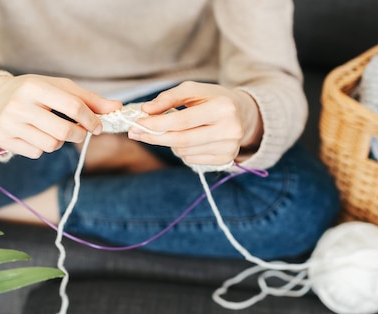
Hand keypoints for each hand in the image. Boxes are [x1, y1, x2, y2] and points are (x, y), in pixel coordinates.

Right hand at [0, 74, 121, 157]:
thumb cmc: (36, 92)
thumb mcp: (60, 88)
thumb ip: (89, 99)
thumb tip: (117, 107)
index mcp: (34, 87)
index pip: (73, 106)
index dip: (91, 119)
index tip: (98, 125)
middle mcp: (18, 105)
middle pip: (64, 131)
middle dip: (79, 134)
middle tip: (80, 131)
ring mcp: (9, 124)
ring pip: (51, 145)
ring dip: (59, 141)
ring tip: (52, 129)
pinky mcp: (4, 139)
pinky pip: (37, 153)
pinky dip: (42, 147)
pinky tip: (35, 134)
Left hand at [128, 81, 262, 165]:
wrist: (242, 113)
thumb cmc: (213, 98)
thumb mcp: (192, 90)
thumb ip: (168, 98)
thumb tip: (146, 110)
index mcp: (223, 108)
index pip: (182, 121)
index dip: (156, 124)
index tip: (137, 123)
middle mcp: (230, 130)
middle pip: (182, 140)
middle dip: (155, 137)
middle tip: (136, 133)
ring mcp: (230, 148)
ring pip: (184, 152)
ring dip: (170, 142)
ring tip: (173, 131)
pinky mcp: (226, 159)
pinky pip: (192, 160)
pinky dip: (182, 150)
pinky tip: (188, 139)